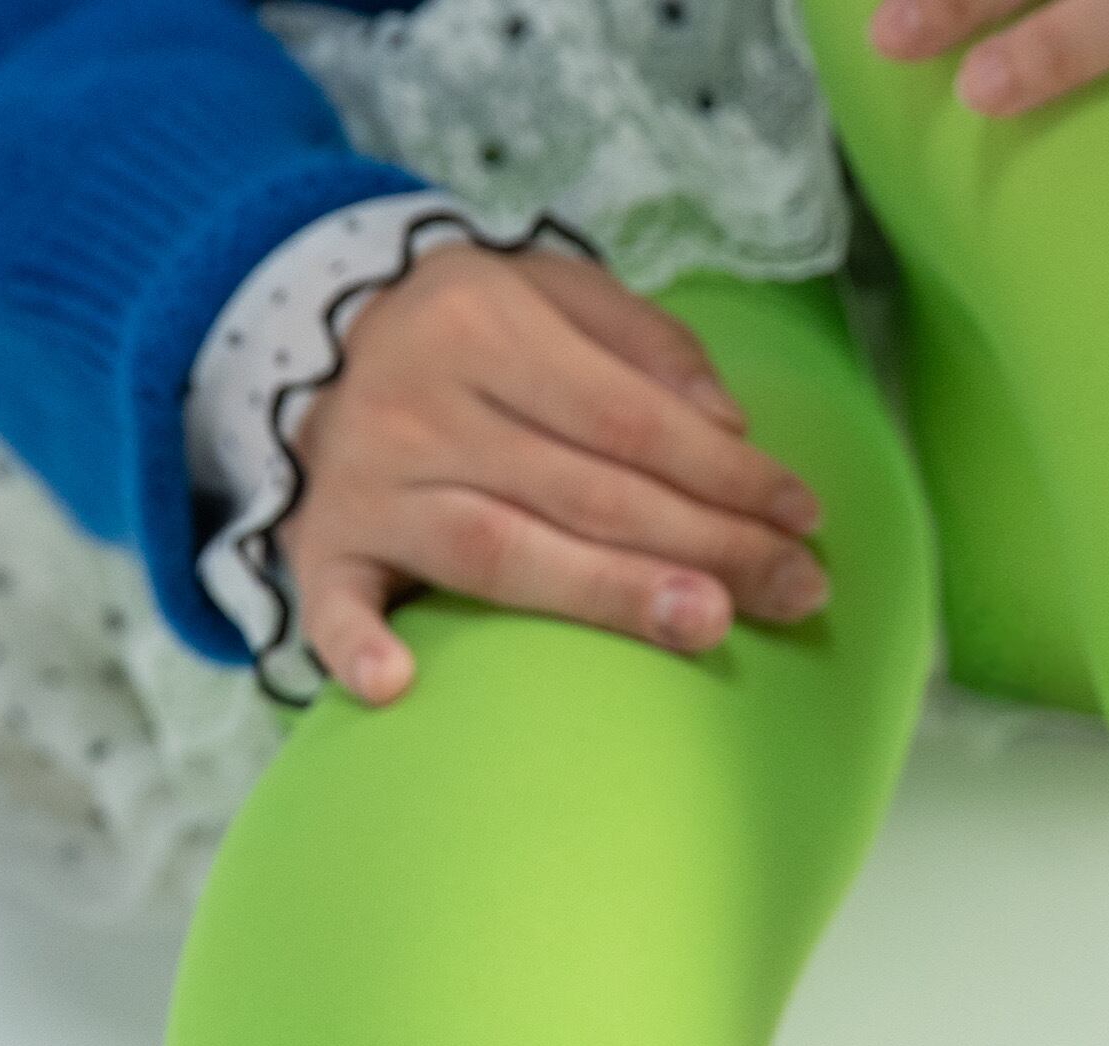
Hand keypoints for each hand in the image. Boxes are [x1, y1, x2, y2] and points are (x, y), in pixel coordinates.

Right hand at [279, 243, 828, 702]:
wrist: (304, 345)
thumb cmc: (467, 337)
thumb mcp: (550, 294)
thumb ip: (644, 344)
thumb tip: (728, 424)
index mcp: (483, 323)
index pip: (630, 416)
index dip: (725, 470)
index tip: (804, 517)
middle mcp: (422, 404)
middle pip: (587, 490)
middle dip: (707, 544)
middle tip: (798, 592)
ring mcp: (368, 483)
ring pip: (500, 550)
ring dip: (605, 595)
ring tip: (707, 624)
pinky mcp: (323, 548)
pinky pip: (332, 606)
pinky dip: (355, 647)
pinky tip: (396, 686)